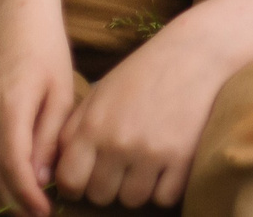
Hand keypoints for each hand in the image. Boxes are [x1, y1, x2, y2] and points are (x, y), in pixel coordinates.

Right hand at [0, 0, 79, 216]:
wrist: (15, 14)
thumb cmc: (47, 50)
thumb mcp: (60, 93)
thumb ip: (49, 138)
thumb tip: (39, 181)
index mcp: (9, 107)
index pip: (12, 168)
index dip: (27, 197)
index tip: (45, 212)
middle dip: (11, 203)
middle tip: (34, 216)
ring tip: (18, 207)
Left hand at [53, 26, 234, 207]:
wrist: (196, 53)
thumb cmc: (144, 72)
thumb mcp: (100, 93)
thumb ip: (75, 129)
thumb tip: (56, 169)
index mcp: (93, 125)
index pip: (69, 181)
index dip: (74, 184)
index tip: (85, 179)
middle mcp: (118, 143)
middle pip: (100, 196)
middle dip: (108, 184)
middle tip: (121, 165)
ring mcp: (151, 153)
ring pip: (132, 200)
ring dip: (137, 187)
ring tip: (145, 162)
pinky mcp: (182, 160)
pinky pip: (164, 198)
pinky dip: (165, 187)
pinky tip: (167, 164)